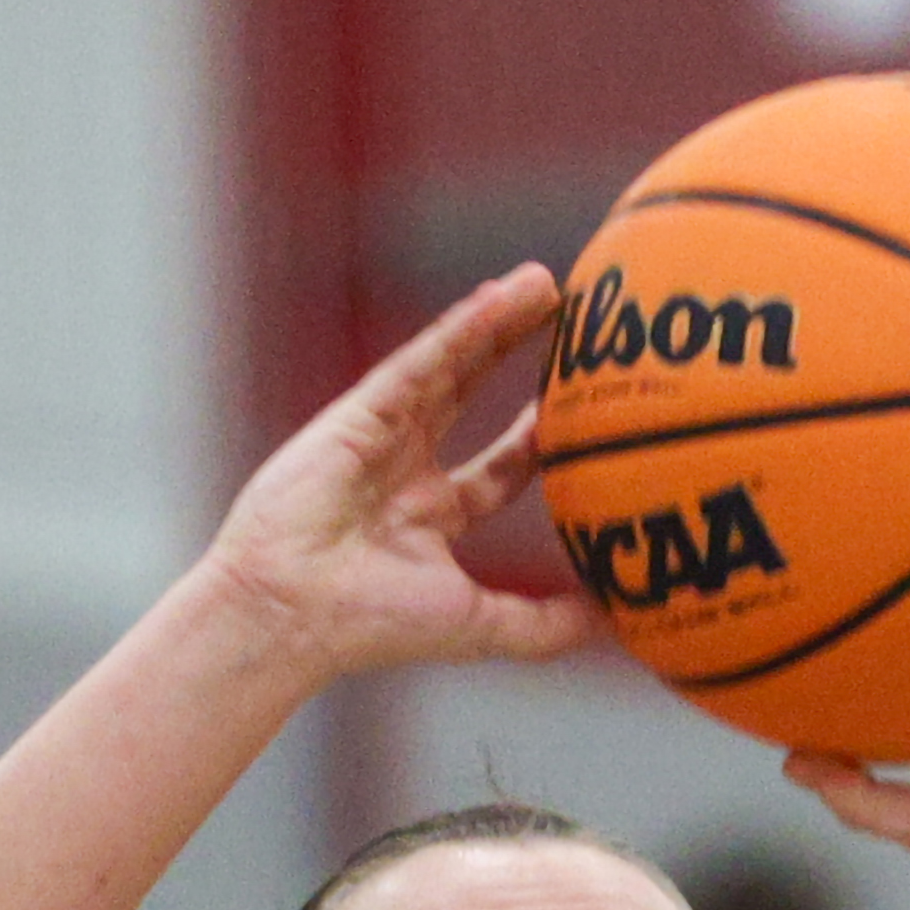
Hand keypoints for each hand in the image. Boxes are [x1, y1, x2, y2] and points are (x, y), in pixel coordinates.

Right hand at [205, 270, 599, 687]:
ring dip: (498, 322)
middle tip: (574, 319)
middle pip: (476, 396)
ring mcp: (381, 435)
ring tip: (547, 283)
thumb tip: (616, 621)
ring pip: (450, 365)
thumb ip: (546, 625)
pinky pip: (421, 360)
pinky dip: (461, 327)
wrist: (293, 612)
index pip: (502, 466)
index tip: (588, 405)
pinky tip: (504, 297)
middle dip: (520, 356)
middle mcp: (406, 469)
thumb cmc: (373, 626)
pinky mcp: (361, 411)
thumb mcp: (481, 627)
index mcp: (432, 517)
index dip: (539, 434)